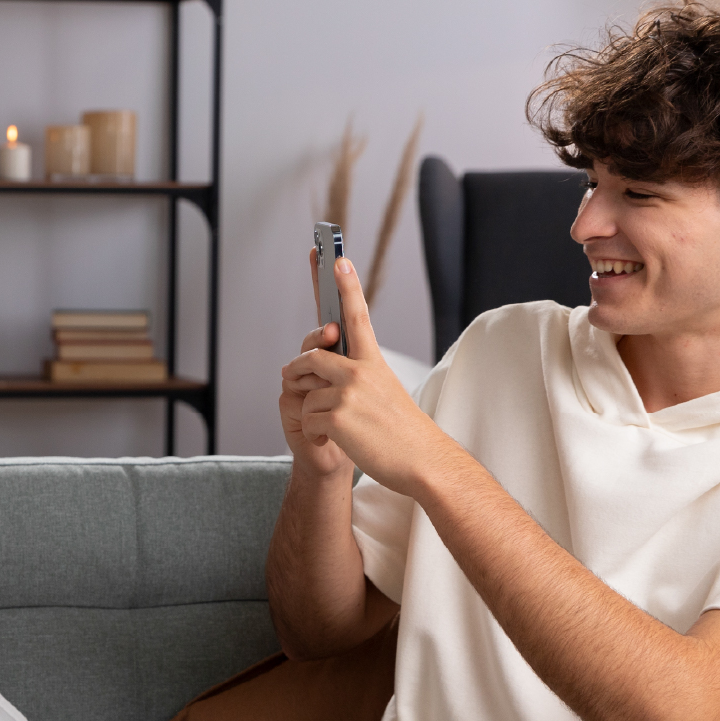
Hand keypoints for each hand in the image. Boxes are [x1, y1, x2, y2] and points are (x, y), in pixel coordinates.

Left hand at [281, 254, 448, 494]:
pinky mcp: (337, 415)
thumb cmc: (402, 430)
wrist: (422, 462)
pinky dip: (314, 433)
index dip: (346, 286)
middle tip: (297, 381)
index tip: (337, 259)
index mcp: (374, 360)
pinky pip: (306, 417)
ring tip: (338, 428)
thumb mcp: (384, 390)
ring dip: (313, 413)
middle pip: (312, 355)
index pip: (357, 315)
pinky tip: (334, 440)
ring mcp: (348, 392)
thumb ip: (355, 374)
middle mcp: (360, 370)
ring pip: (306, 393)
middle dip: (298, 370)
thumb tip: (322, 365)